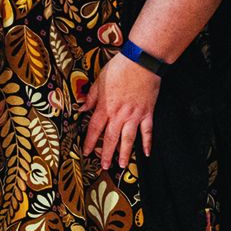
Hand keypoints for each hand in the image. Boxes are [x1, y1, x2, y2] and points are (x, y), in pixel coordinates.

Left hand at [82, 49, 159, 170]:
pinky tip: (146, 153)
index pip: (94, 129)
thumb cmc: (119, 69)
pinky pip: (147, 132)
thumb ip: (91, 97)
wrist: (141, 63)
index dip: (89, 142)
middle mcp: (119, 114)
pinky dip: (147, 143)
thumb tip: (82, 109)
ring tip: (121, 165)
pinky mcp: (148, 113)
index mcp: (105, 107)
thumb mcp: (99, 81)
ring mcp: (134, 115)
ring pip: (128, 139)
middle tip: (104, 166)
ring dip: (124, 153)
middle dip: (106, 154)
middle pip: (110, 138)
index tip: (85, 152)